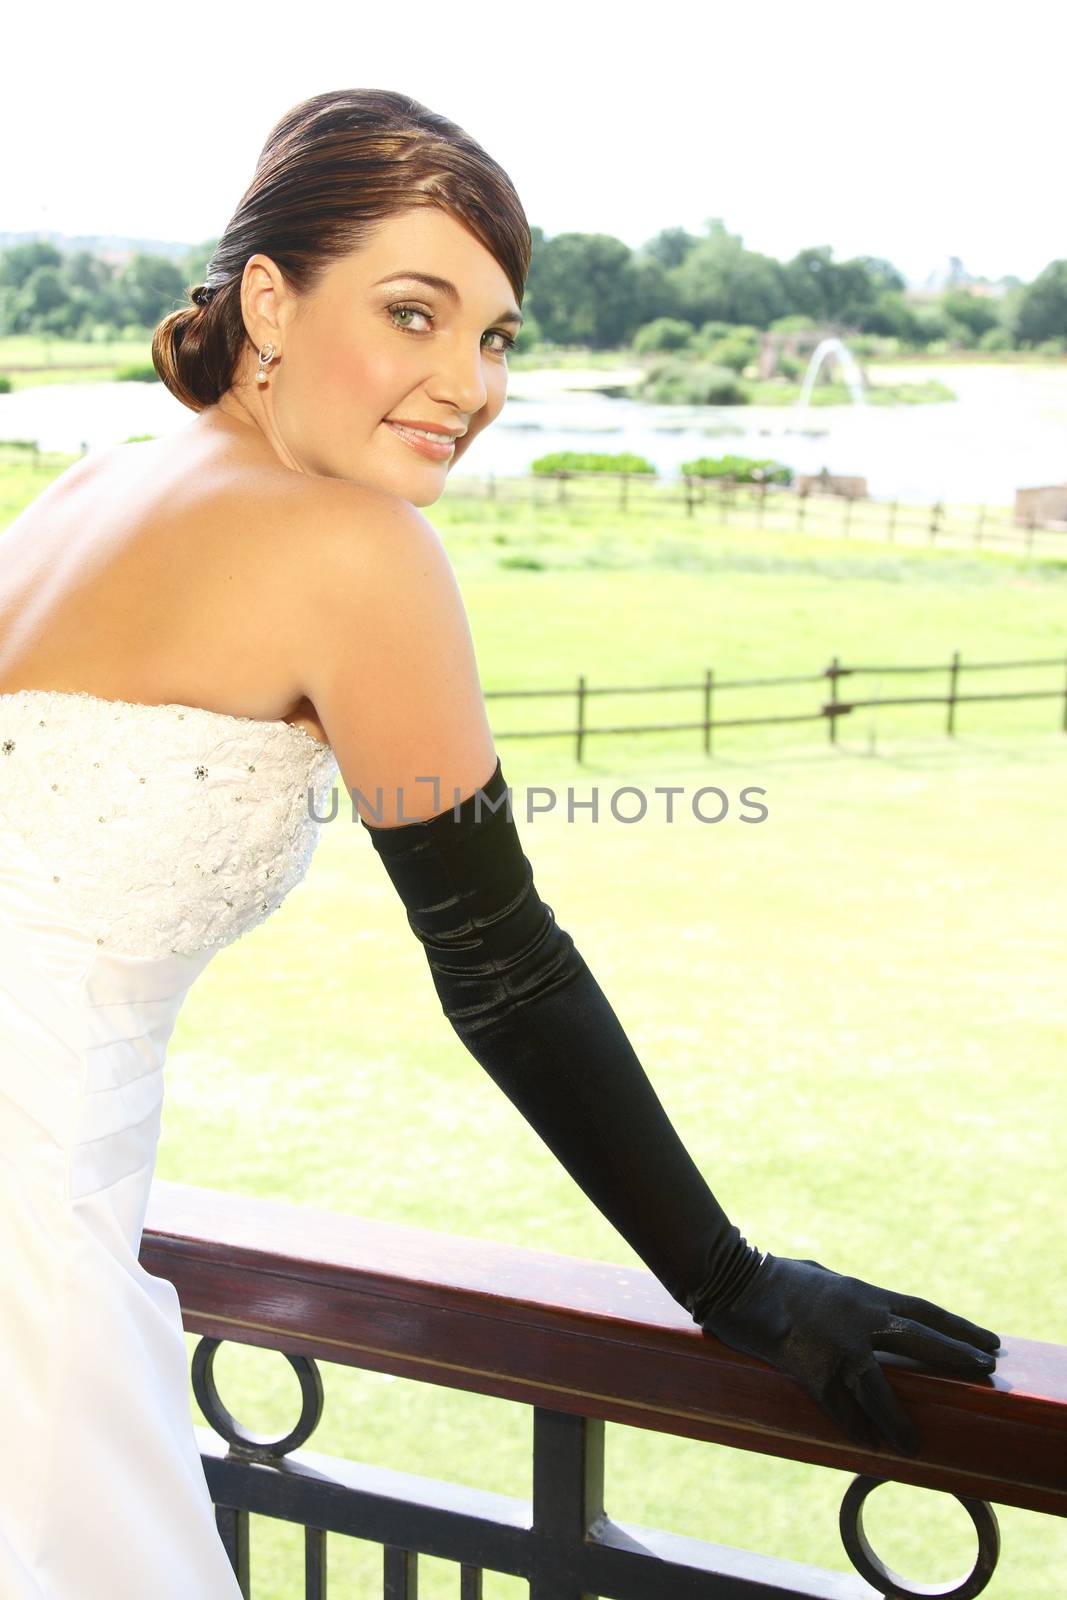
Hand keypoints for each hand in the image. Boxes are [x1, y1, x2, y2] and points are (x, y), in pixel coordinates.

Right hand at [700, 1253, 1000, 1454]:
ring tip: (914, 1441)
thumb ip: (848, 1296)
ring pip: (880, 1388)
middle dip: (957, 1357)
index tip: (988, 1341)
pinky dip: (854, 1427)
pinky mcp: (810, 1367)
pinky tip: (868, 1446)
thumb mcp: (822, 1279)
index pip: (923, 1311)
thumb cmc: (772, 1275)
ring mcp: (836, 1344)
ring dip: (899, 1418)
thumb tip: (864, 1307)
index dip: (958, 1328)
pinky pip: (838, 1406)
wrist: (733, 1279)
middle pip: (920, 1339)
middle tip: (987, 1370)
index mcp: (863, 1294)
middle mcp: (859, 1317)